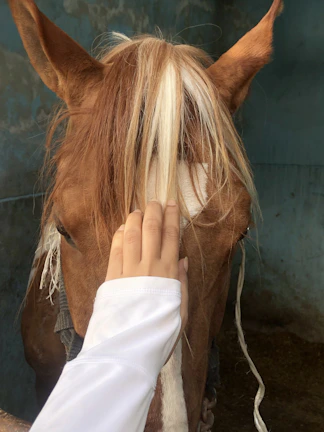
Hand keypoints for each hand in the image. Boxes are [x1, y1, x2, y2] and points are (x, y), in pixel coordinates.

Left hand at [106, 200, 187, 356]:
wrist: (131, 348)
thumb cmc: (161, 333)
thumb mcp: (181, 310)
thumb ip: (181, 283)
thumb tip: (182, 259)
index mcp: (168, 273)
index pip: (171, 237)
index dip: (171, 218)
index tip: (171, 204)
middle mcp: (148, 266)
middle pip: (151, 230)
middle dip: (153, 212)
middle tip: (154, 201)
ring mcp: (128, 270)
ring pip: (131, 235)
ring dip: (134, 219)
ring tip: (137, 210)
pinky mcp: (112, 278)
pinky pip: (115, 250)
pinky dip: (118, 236)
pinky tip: (121, 228)